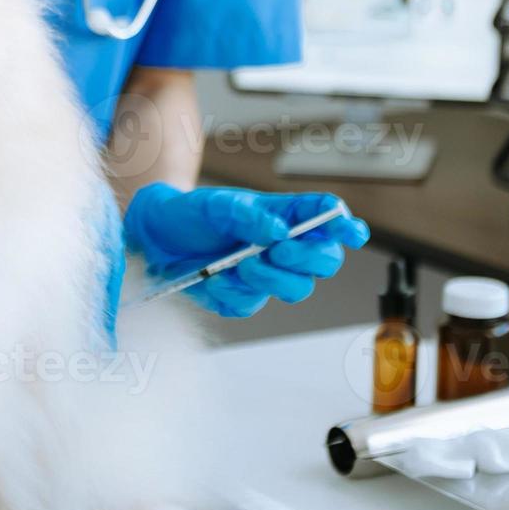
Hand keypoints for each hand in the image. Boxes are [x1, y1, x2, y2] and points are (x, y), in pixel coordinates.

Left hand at [123, 184, 369, 317]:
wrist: (157, 237)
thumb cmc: (194, 213)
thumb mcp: (217, 204)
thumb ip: (249, 215)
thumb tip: (279, 230)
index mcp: (287, 215)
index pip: (327, 217)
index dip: (345, 225)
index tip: (351, 232)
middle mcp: (285, 248)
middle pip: (325, 260)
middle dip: (306, 258)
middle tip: (278, 250)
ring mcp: (268, 276)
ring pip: (297, 290)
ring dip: (270, 278)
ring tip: (238, 264)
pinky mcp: (243, 298)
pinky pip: (251, 305)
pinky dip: (231, 292)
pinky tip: (212, 278)